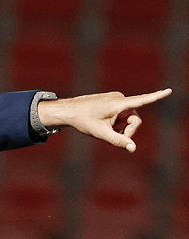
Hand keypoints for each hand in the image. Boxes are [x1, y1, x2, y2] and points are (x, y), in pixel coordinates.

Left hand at [38, 88, 171, 151]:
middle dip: (127, 131)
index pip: (141, 101)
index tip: (169, 90)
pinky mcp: (113, 102)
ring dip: (121, 128)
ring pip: (128, 119)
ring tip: (106, 130)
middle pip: (135, 119)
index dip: (156, 97)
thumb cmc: (83, 120)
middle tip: (114, 138)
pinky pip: (122, 115)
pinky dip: (117, 123)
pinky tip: (105, 124)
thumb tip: (133, 148)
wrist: (69, 111)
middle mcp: (119, 99)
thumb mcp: (101, 133)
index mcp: (118, 104)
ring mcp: (116, 99)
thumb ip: (118, 141)